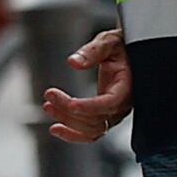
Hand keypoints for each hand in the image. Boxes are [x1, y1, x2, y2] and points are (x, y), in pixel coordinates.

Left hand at [31, 26, 133, 142]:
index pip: (109, 104)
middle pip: (96, 119)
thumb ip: (92, 51)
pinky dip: (73, 134)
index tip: (70, 103)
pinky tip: (56, 128)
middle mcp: (122, 105)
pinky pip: (91, 134)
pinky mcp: (105, 118)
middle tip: (50, 94)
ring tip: (48, 106)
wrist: (127, 55)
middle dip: (69, 110)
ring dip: (68, 121)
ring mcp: (114, 115)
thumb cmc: (120, 48)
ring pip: (91, 129)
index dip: (89, 107)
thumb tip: (73, 62)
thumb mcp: (108, 42)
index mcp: (126, 87)